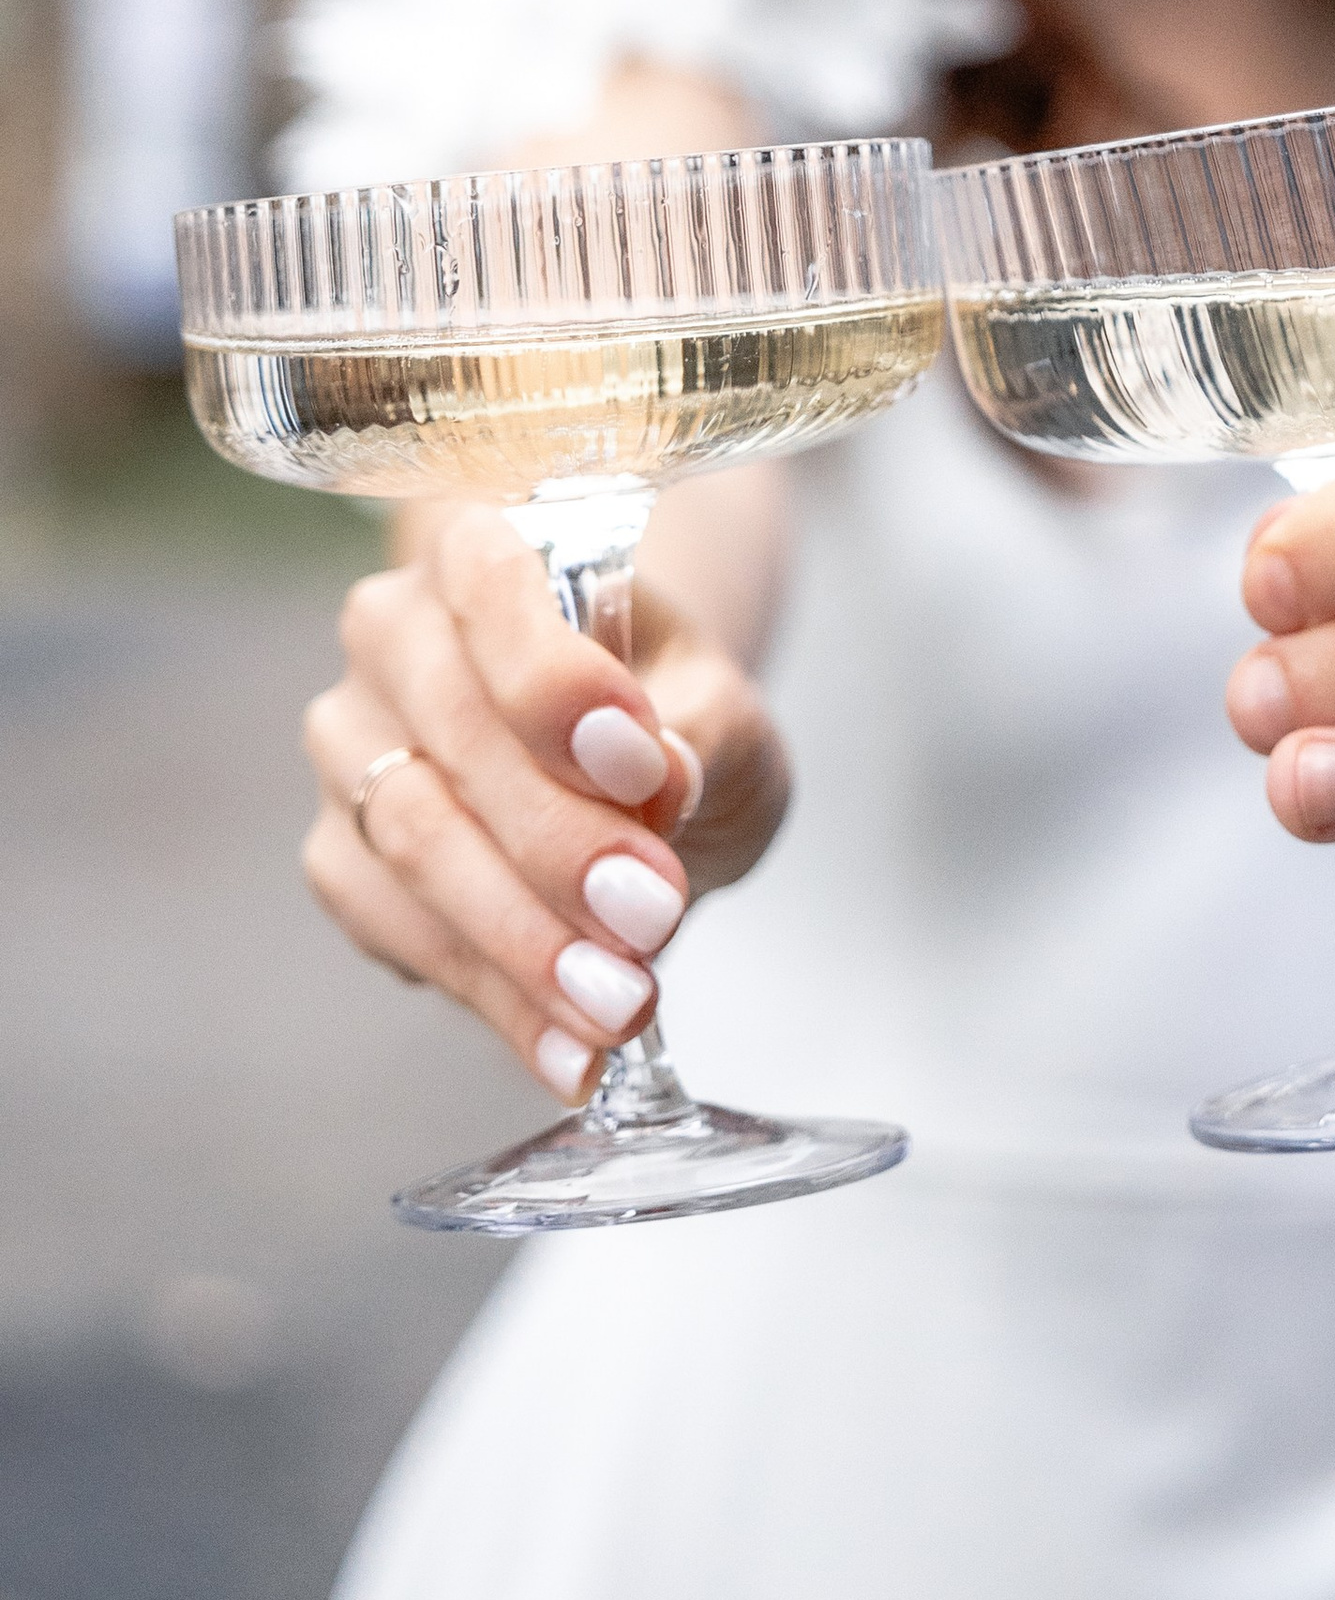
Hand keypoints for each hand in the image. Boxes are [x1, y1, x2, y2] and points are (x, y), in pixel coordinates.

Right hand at [302, 505, 791, 1099]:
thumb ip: (703, 730)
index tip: (647, 769)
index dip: (555, 681)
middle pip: (453, 735)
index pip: (487, 583)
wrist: (634, 772)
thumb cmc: (675, 713)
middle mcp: (392, 635)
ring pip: (414, 841)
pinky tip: (570, 1050)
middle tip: (652, 917)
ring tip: (621, 1003)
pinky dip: (495, 999)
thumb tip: (667, 778)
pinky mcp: (345, 859)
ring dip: (523, 937)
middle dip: (558, 842)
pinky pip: (399, 933)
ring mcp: (352, 749)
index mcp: (482, 549)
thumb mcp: (725, 708)